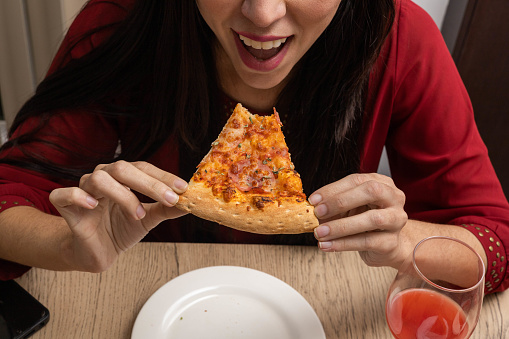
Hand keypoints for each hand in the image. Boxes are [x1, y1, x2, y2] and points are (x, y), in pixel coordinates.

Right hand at [49, 161, 187, 271]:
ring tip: (138, 214)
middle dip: (150, 184)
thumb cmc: (121, 229)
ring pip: (99, 179)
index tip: (183, 189)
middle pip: (123, 168)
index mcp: (122, 176)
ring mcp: (83, 189)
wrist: (97, 252)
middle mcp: (103, 176)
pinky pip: (65, 194)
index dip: (163, 177)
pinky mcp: (65, 206)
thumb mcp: (149, 218)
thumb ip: (166, 209)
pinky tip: (94, 206)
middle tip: (170, 199)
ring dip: (123, 195)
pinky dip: (79, 197)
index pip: (143, 168)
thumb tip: (190, 202)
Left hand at [309, 173, 407, 267]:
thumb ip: (334, 204)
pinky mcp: (392, 242)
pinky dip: (344, 244)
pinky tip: (328, 245)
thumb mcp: (350, 208)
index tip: (313, 200)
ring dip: (341, 226)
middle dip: (341, 202)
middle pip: (371, 192)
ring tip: (320, 233)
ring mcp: (396, 220)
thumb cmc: (366, 223)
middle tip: (318, 213)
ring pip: (372, 219)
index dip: (333, 189)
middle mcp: (393, 198)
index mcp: (381, 183)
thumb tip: (312, 208)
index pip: (356, 180)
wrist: (387, 247)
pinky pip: (367, 242)